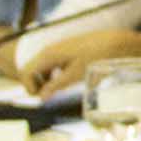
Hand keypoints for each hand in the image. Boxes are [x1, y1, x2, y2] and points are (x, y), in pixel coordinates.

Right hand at [23, 29, 140, 98]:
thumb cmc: (95, 56)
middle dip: (36, 85)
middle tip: (50, 96)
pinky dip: (55, 74)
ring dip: (45, 81)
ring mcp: (58, 49)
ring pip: (42, 68)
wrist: (115, 41)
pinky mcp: (67, 51)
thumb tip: (40, 97)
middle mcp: (49, 50)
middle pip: (32, 70)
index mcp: (48, 55)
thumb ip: (55, 85)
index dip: (29, 88)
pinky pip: (53, 65)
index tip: (41, 99)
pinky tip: (67, 80)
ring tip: (59, 89)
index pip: (25, 73)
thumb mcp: (75, 74)